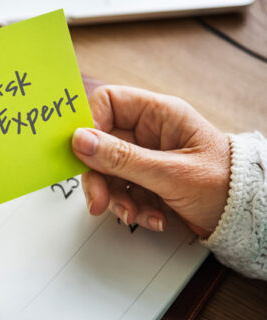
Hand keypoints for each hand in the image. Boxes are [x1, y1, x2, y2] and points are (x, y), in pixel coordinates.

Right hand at [72, 85, 230, 236]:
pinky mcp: (145, 181)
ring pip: (107, 171)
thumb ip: (122, 158)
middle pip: (101, 144)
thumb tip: (80, 140)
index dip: (90, 124)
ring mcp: (145, 157)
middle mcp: (148, 132)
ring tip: (133, 214)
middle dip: (98, 175)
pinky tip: (151, 217)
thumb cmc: (226, 184)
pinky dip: (130, 207)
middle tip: (99, 200)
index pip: (107, 103)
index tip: (82, 152)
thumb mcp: (171, 172)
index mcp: (158, 114)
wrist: (245, 218)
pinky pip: (122, 190)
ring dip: (115, 197)